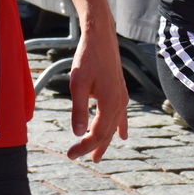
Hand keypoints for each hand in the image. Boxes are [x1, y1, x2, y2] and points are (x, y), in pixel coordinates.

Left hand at [65, 23, 128, 160]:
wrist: (100, 36)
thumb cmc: (87, 58)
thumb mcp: (78, 84)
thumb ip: (79, 110)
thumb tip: (78, 134)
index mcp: (110, 103)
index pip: (96, 134)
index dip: (84, 147)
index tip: (70, 154)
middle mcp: (119, 102)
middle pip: (106, 133)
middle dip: (92, 147)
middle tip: (76, 157)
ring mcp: (122, 96)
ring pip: (114, 126)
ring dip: (105, 141)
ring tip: (98, 156)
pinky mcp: (120, 90)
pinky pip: (122, 115)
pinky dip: (121, 127)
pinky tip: (123, 135)